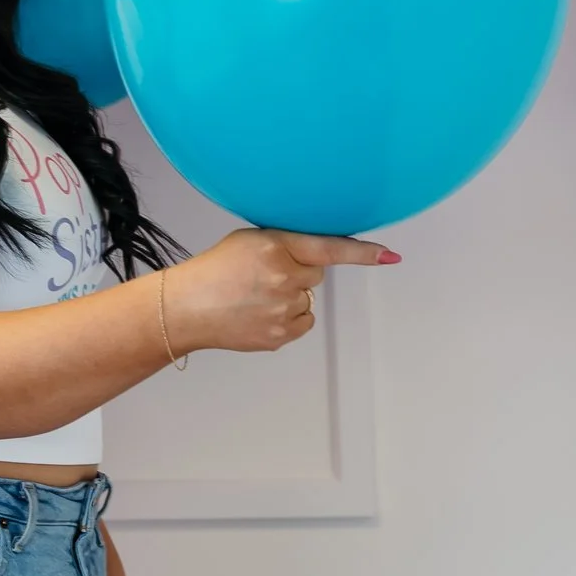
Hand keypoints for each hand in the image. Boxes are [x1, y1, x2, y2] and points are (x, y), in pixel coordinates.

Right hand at [164, 228, 396, 354]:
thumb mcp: (247, 241)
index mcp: (275, 247)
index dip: (362, 253)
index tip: (390, 256)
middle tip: (262, 275)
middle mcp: (283, 278)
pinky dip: (286, 318)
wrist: (185, 308)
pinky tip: (258, 313)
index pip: (328, 248)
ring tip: (253, 297)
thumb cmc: (212, 270)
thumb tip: (315, 253)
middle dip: (296, 272)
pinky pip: (302, 321)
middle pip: (314, 274)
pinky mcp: (281, 335)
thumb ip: (283, 243)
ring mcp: (283, 310)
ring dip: (288, 297)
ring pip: (306, 299)